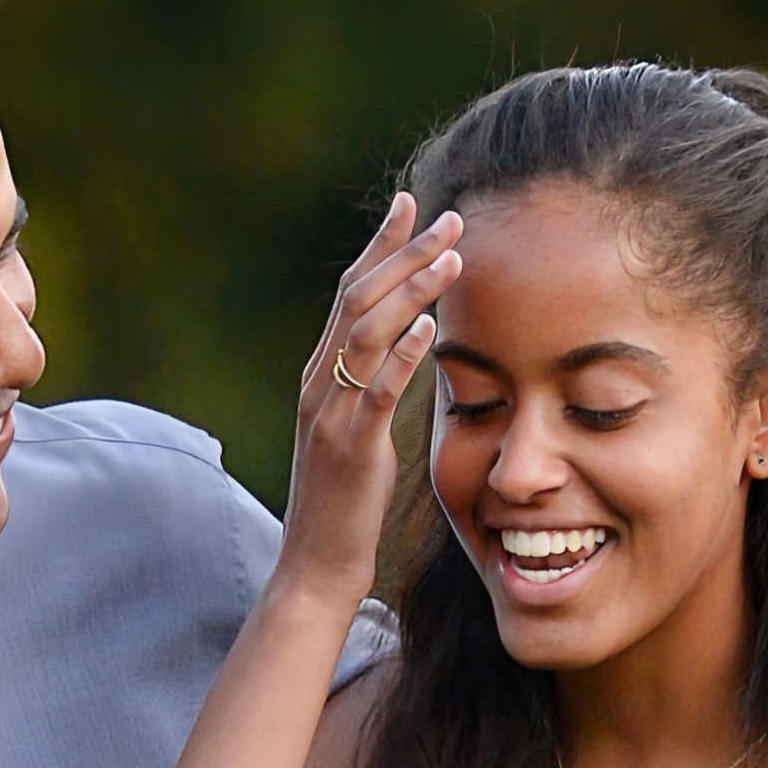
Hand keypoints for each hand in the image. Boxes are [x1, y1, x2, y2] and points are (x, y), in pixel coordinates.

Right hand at [278, 193, 462, 599]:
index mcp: (319, 376)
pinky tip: (432, 327)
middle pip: (357, 298)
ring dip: (411, 289)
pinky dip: (401, 354)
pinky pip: (374, 391)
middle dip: (404, 250)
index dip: (379, 244)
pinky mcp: (350, 447)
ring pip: (366, 333)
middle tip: (450, 214)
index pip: (348, 293)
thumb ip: (374, 385)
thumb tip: (414, 343)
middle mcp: (317, 384)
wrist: (315, 564)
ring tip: (452, 256)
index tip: (411, 202)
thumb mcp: (357, 431)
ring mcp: (329, 414)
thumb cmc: (345, 502)